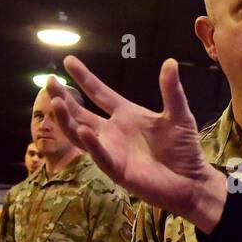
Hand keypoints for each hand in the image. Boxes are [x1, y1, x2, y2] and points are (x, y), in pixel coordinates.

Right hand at [51, 59, 226, 231]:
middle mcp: (113, 131)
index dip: (85, 78)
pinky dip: (92, 144)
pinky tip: (84, 130)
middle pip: (81, 113)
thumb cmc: (184, 149)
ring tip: (57, 103)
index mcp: (126, 115)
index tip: (69, 61)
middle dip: (64, 98)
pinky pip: (100, 156)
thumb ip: (171, 90)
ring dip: (68, 120)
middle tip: (50, 83)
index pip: (99, 93)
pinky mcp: (118, 170)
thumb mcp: (178, 115)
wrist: (192, 181)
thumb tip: (170, 62)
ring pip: (81, 134)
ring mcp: (112, 151)